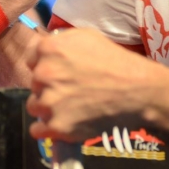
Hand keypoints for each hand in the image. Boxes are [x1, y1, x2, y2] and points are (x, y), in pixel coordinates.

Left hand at [26, 28, 152, 140]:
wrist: (138, 90)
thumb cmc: (116, 61)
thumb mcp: (86, 37)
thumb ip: (60, 41)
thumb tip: (45, 51)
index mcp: (48, 49)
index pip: (31, 59)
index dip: (46, 65)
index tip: (61, 72)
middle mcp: (43, 74)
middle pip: (34, 84)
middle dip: (49, 86)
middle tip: (71, 90)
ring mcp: (49, 102)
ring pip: (34, 106)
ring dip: (48, 108)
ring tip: (70, 108)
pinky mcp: (57, 126)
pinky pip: (37, 131)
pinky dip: (48, 129)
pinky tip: (63, 123)